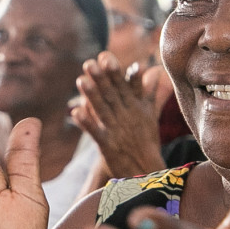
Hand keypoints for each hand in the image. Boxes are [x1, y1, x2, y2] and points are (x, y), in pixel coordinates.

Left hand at [70, 52, 166, 179]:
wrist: (148, 172)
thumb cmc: (147, 141)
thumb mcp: (150, 114)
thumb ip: (150, 92)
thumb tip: (155, 71)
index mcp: (137, 106)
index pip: (127, 85)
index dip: (116, 71)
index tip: (105, 57)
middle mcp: (128, 115)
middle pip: (114, 94)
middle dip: (102, 78)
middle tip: (89, 63)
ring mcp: (118, 129)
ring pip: (104, 109)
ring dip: (92, 95)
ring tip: (81, 80)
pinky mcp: (109, 145)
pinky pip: (96, 132)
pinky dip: (86, 122)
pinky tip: (75, 112)